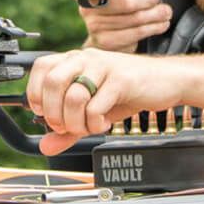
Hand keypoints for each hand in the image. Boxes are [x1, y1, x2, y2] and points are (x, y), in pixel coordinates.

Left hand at [26, 48, 182, 154]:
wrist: (166, 81)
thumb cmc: (127, 91)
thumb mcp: (92, 109)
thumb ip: (68, 128)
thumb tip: (45, 146)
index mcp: (75, 60)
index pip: (41, 68)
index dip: (37, 94)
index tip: (47, 114)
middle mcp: (86, 58)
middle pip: (52, 82)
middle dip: (54, 113)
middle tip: (67, 126)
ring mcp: (104, 67)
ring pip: (73, 97)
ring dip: (76, 122)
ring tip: (87, 126)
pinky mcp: (121, 79)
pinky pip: (96, 107)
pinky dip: (95, 124)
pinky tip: (103, 124)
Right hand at [72, 0, 173, 51]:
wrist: (106, 31)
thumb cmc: (115, 0)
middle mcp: (87, 10)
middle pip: (121, 4)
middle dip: (145, 0)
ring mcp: (96, 28)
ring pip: (132, 20)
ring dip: (154, 15)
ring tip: (165, 12)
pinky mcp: (107, 44)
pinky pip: (134, 35)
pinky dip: (152, 28)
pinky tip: (160, 24)